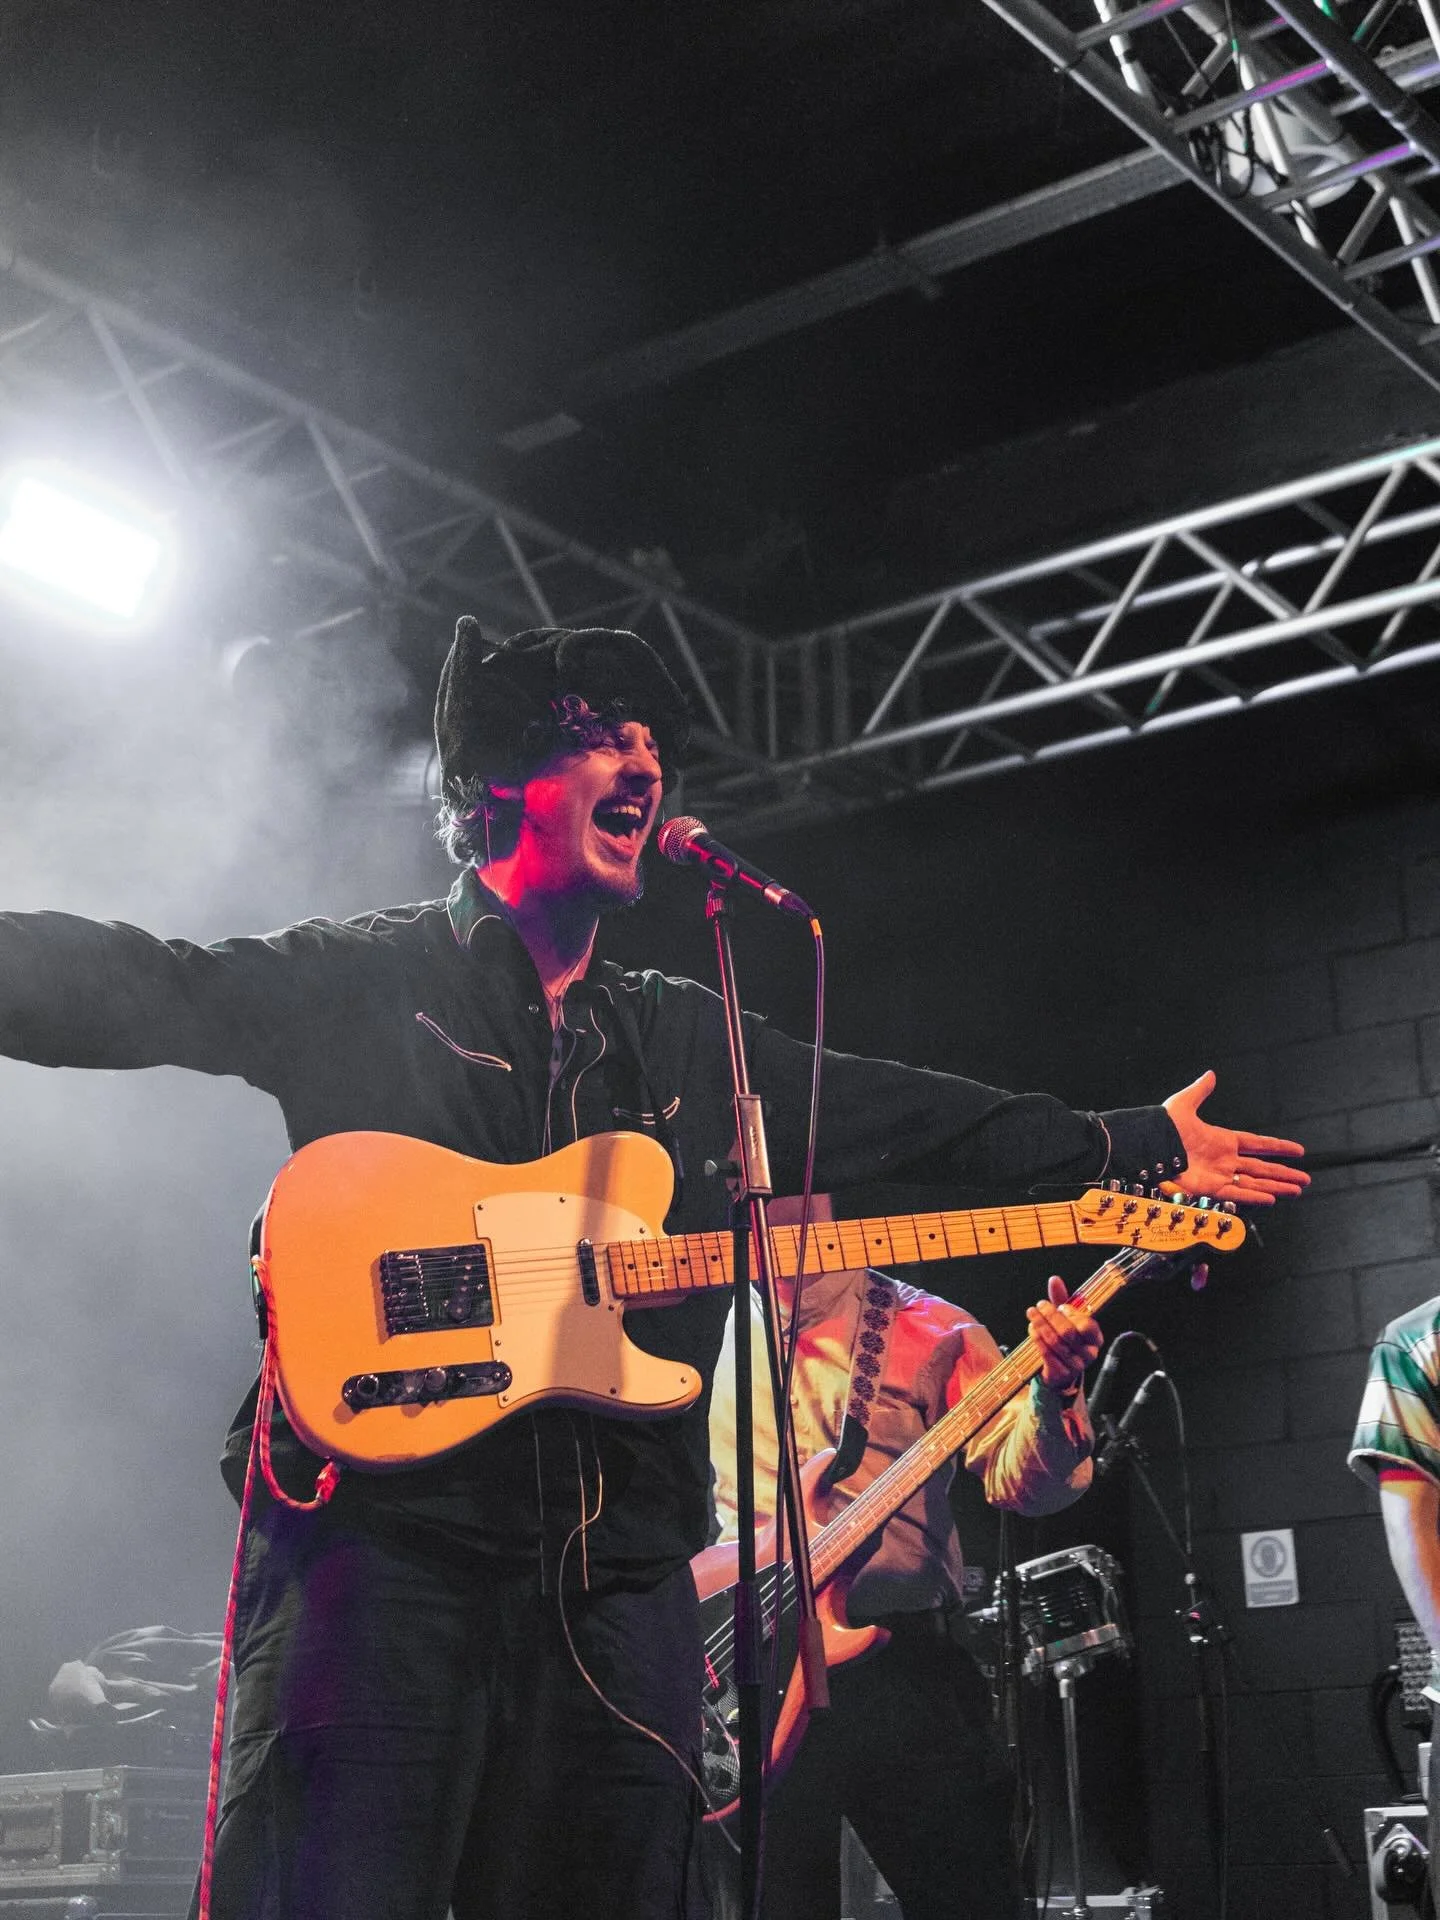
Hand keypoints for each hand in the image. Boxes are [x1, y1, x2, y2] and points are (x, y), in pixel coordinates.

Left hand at [1027, 1276, 1102, 1392]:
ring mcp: (1076, 1365)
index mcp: (1095, 1338)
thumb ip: (1062, 1299)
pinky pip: (1047, 1354)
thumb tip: (1054, 1279)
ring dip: (1041, 1325)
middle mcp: (1089, 1353)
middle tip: (1039, 1305)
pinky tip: (1032, 1329)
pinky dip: (1037, 1339)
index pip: (1087, 1326)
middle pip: (1068, 1333)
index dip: (1072, 1314)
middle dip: (1051, 1316)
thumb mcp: (1066, 1319)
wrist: (1062, 1370)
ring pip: (1055, 1342)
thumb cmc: (1066, 1339)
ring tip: (1032, 1314)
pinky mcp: (1062, 1373)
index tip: (1060, 1306)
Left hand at [1162, 1070, 1308, 1205]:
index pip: (1258, 1143)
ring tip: (1297, 1190)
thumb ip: (1200, 1091)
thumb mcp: (1184, 1103)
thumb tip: (1210, 1074)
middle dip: (1283, 1174)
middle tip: (1305, 1179)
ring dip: (1276, 1186)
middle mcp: (1225, 1159)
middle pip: (1262, 1167)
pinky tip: (1271, 1198)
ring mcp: (1219, 1174)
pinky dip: (1254, 1196)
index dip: (1278, 1147)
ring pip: (1254, 1182)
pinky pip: (1237, 1193)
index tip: (1298, 1150)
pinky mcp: (1210, 1188)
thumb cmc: (1163, 1125)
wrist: (1148, 1145)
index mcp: (1223, 1139)